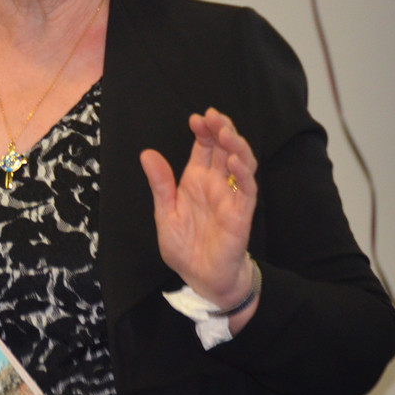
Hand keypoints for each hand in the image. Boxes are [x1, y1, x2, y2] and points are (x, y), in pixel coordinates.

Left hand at [139, 107, 258, 310]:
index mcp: (196, 180)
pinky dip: (243, 174)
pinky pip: (247, 190)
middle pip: (224, 149)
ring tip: (225, 132)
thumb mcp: (165, 212)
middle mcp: (216, 184)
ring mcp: (231, 197)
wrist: (200, 277)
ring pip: (241, 163)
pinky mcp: (241, 214)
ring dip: (236, 146)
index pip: (204, 148)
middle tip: (214, 116)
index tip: (196, 118)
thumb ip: (160, 184)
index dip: (203, 131)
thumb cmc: (184, 247)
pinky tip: (234, 161)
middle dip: (222, 129)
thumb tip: (147, 153)